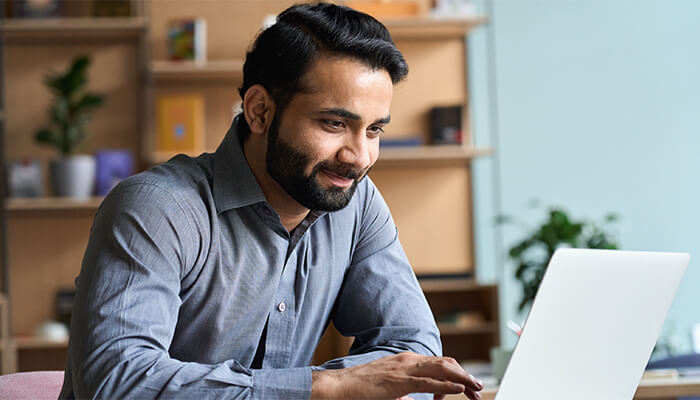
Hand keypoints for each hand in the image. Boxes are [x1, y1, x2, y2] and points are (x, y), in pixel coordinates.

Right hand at [311, 352, 482, 399]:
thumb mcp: (391, 389)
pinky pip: (427, 382)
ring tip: (475, 388)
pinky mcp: (398, 381)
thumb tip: (419, 399)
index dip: (457, 375)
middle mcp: (408, 360)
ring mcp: (404, 368)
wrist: (340, 387)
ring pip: (441, 369)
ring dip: (462, 379)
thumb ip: (407, 392)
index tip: (468, 389)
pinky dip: (445, 385)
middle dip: (465, 376)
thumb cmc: (362, 389)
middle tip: (478, 390)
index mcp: (407, 361)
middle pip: (446, 364)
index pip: (439, 365)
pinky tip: (458, 389)